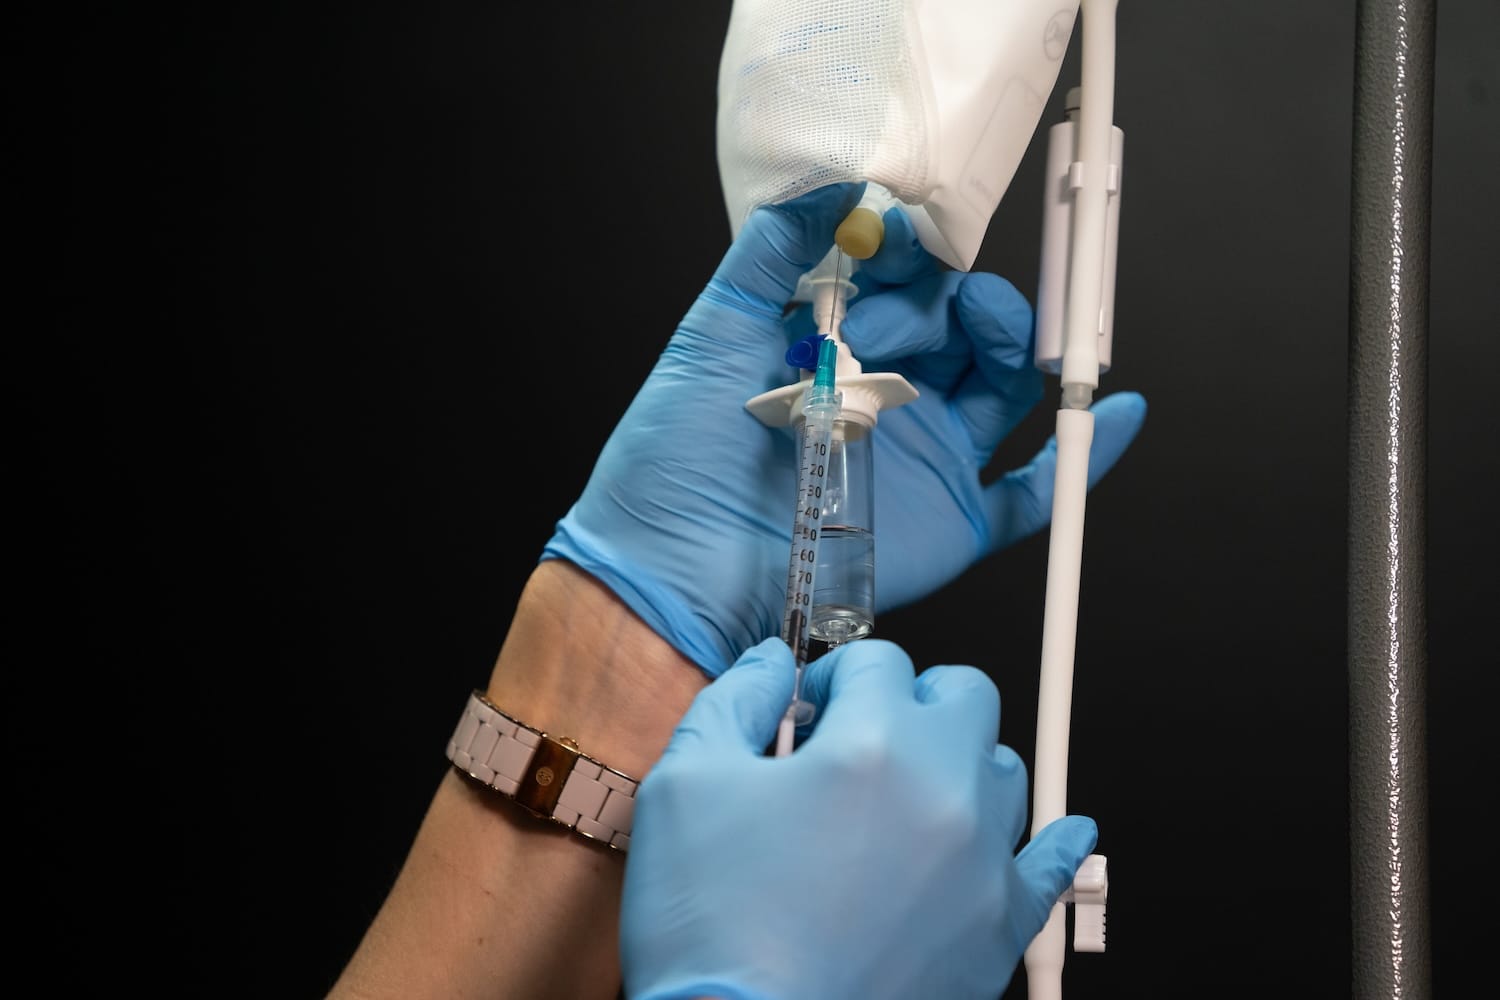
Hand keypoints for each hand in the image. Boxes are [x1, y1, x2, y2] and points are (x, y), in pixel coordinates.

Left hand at [544, 183, 1145, 675]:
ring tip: (1004, 333)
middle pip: (961, 328)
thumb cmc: (675, 459)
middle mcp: (887, 398)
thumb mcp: (713, 331)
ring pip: (1001, 387)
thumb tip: (833, 187)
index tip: (905, 241)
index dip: (915, 258)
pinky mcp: (950, 521)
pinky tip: (1117, 413)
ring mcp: (924, 459)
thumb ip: (772, 252)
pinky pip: (1030, 491)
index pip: (904, 285)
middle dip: (962, 301)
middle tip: (933, 312)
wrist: (673, 573)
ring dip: (1018, 348)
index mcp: (836, 351)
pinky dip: (1081, 455)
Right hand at [619, 636, 1095, 999]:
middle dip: (911, 699)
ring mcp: (983, 861)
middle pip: (964, 694)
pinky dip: (1054, 841)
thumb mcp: (684, 786)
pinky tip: (1060, 831)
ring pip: (1005, 769)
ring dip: (960, 761)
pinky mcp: (998, 928)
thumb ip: (733, 700)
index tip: (809, 712)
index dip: (832, 679)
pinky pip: (1052, 867)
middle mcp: (945, 791)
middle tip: (862, 737)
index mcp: (873, 745)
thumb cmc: (716, 932)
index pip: (875, 660)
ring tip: (911, 792)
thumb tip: (768, 663)